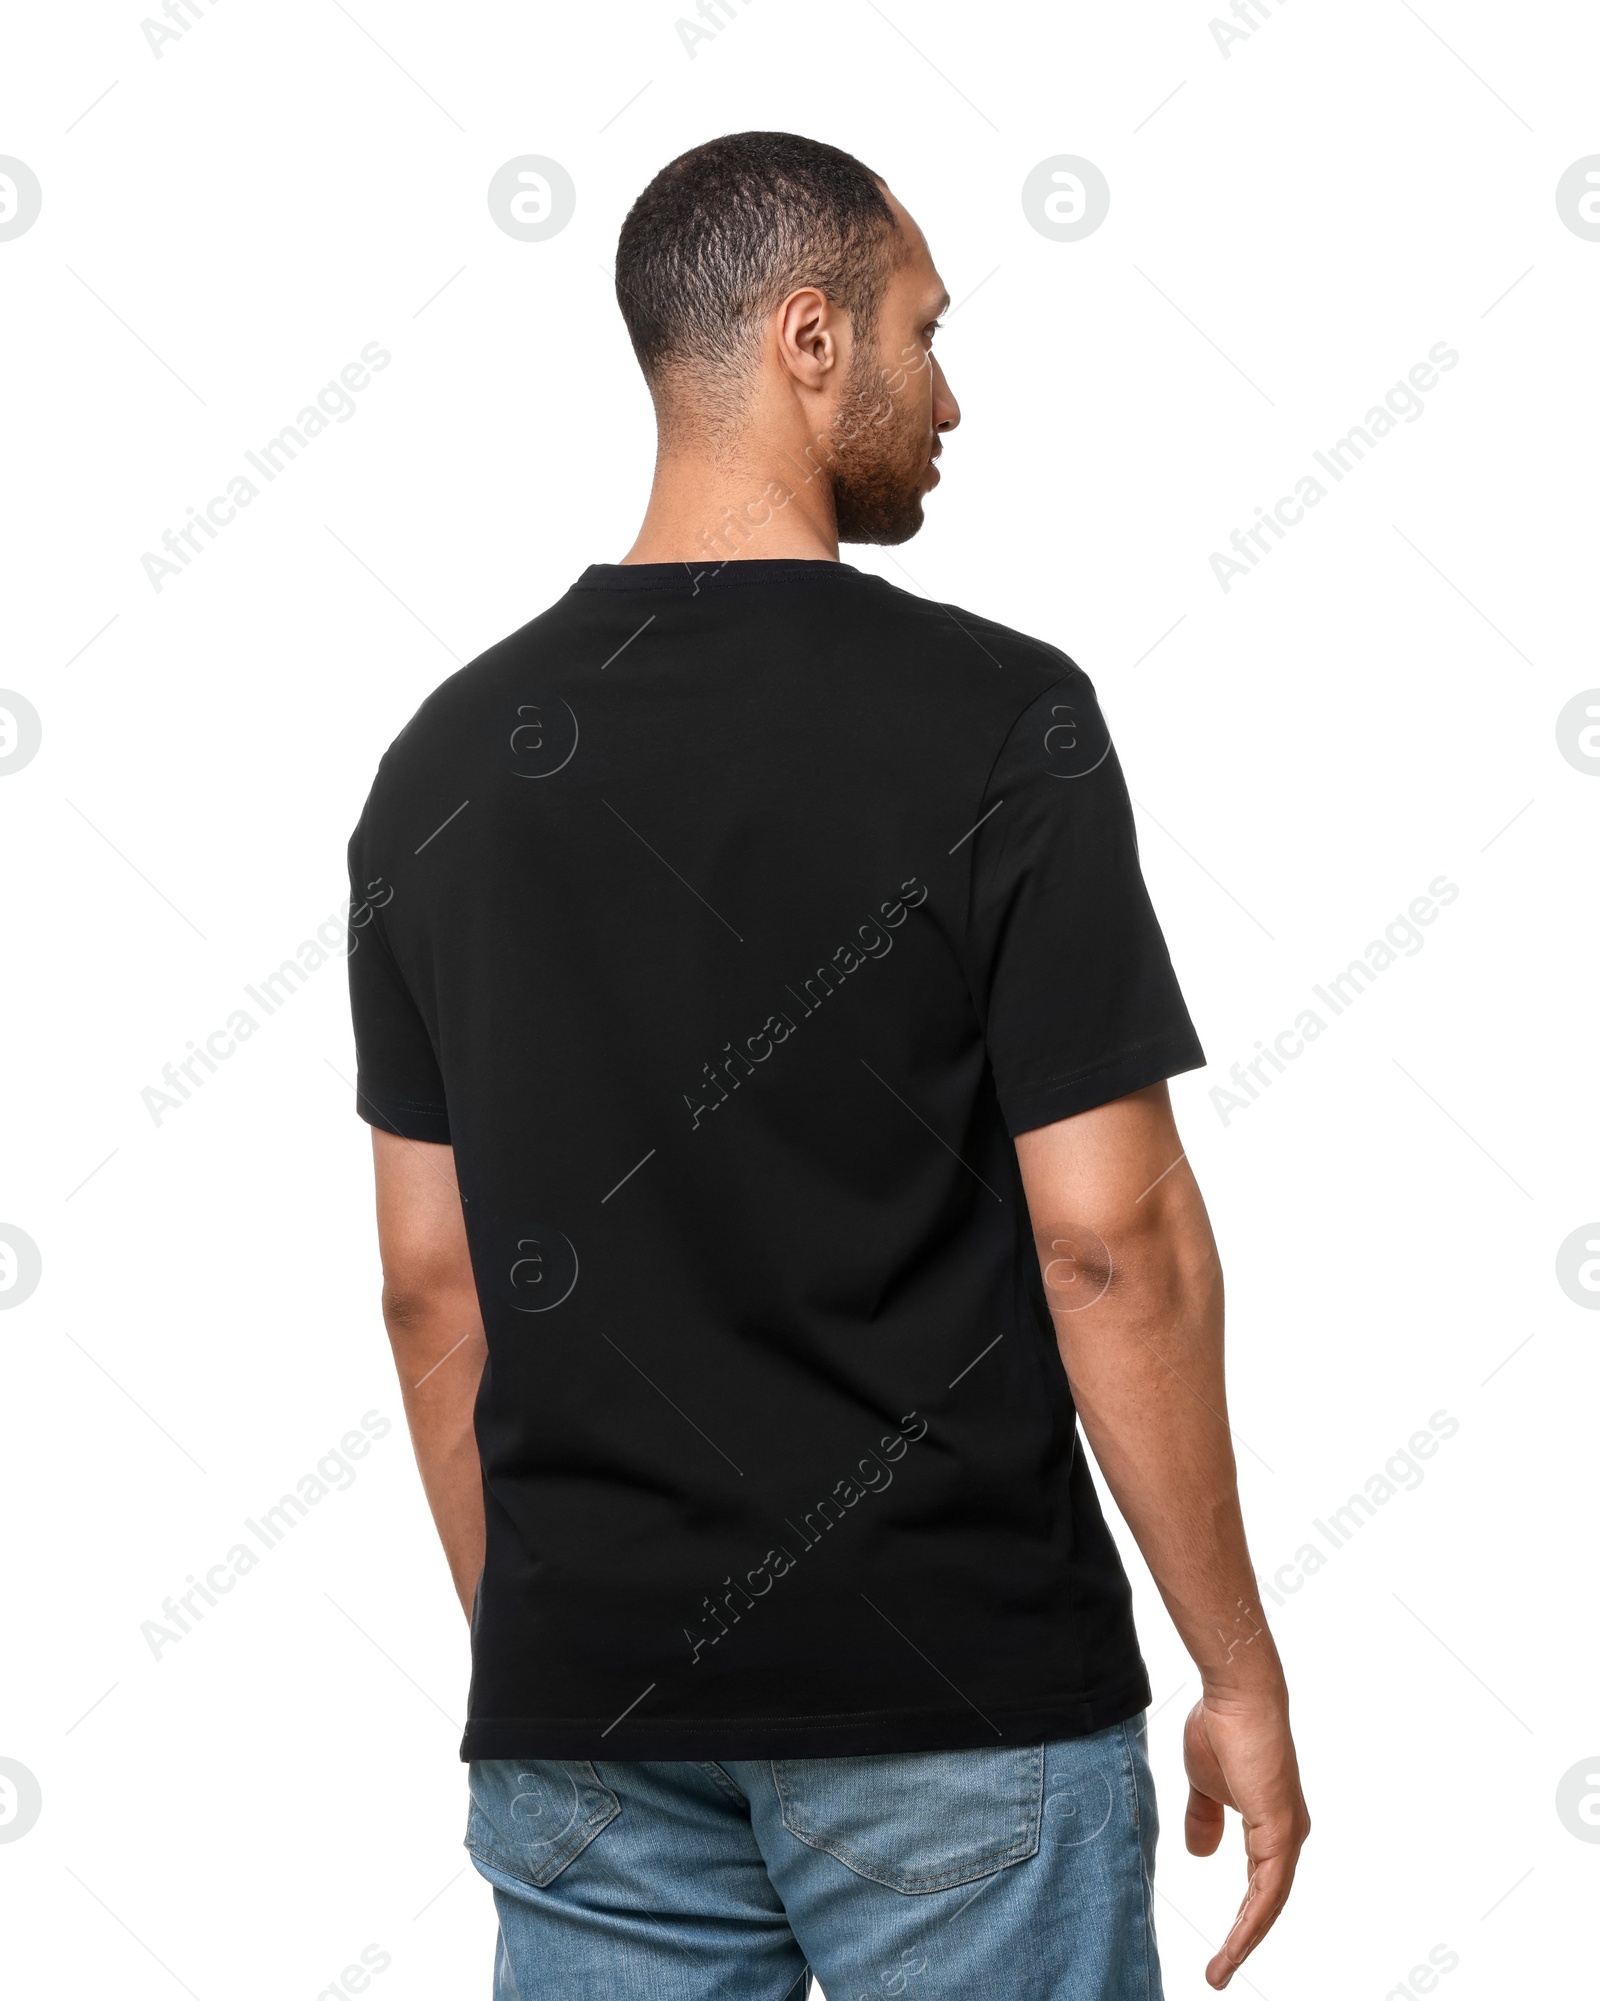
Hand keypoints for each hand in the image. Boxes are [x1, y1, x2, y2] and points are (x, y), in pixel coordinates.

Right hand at [1183, 1691, 1309, 1988]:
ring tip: (1220, 1971)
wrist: (1236, 1696)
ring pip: (1269, 1905)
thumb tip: (1201, 1853)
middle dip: (1243, 1941)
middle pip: (1267, 1903)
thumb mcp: (1204, 1784)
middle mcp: (1286, 1835)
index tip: (1222, 1948)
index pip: (1259, 1886)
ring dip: (1244, 1941)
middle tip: (1219, 1972)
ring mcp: (1287, 1835)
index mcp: (1270, 1825)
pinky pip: (1268, 1891)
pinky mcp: (1281, 1831)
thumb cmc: (1222, 1728)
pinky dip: (1252, 1922)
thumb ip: (1205, 1818)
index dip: (1241, 1919)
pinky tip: (1236, 1944)